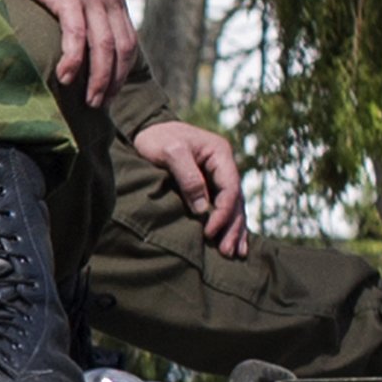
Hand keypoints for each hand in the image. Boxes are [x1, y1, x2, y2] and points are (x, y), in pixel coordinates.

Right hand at [27, 0, 141, 107]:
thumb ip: (96, 17)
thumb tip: (95, 51)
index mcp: (116, 2)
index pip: (129, 44)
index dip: (123, 72)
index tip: (112, 93)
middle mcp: (108, 1)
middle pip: (120, 49)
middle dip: (112, 81)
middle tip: (100, 103)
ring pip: (102, 47)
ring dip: (97, 78)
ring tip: (88, 99)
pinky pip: (76, 36)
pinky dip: (74, 60)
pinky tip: (65, 77)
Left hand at [130, 119, 245, 255]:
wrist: (146, 129)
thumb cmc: (156, 138)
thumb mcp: (171, 152)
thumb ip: (188, 177)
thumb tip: (202, 209)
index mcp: (220, 154)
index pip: (230, 188)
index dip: (222, 213)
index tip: (209, 232)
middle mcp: (224, 165)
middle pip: (235, 201)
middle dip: (232, 227)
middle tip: (226, 252)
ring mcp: (218, 176)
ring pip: (233, 207)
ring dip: (233, 230)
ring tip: (232, 253)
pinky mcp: (210, 185)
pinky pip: (224, 207)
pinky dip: (229, 224)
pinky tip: (234, 242)